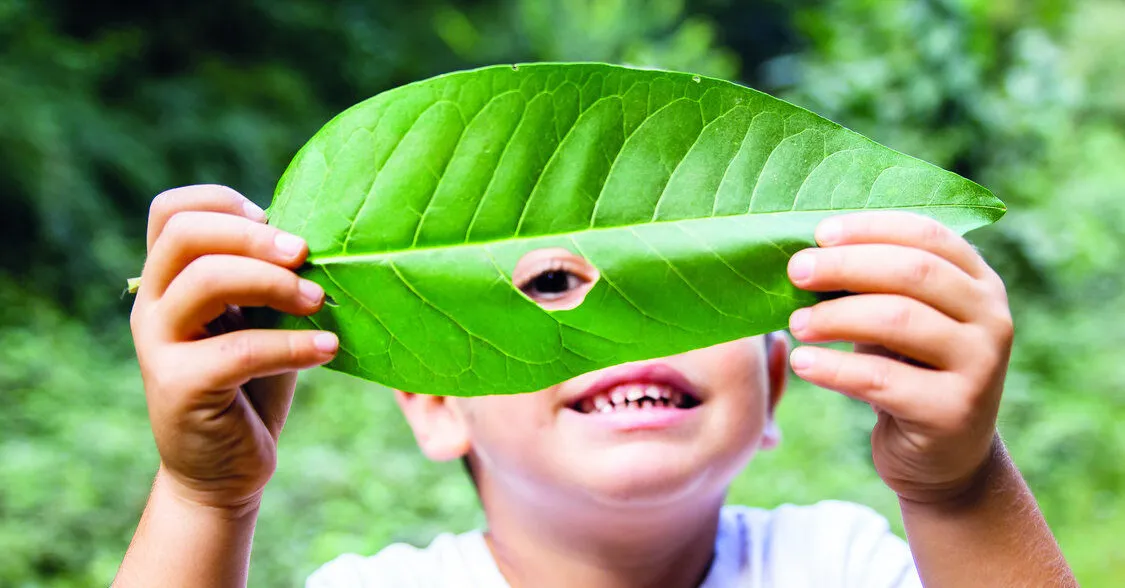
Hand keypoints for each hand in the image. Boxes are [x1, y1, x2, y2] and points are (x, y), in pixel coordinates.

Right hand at [130, 185, 337, 511]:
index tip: (274, 219)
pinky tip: (328, 349)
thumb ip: (267, 280)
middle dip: (254, 236)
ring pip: (206, 280)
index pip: (171, 211)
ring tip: (319, 301)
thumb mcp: (259, 321)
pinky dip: (292, 345)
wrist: (225, 471)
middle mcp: (153, 306)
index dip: (222, 201)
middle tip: (305, 254)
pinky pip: (239, 349)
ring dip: (275, 283)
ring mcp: (158, 345)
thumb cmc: (251, 386)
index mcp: (169, 281)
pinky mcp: (179, 387)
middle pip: (186, 235)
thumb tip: (318, 238)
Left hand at [786, 211, 1013, 504]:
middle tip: (796, 271)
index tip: (820, 233)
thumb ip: (873, 285)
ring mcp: (980, 366)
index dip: (871, 228)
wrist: (943, 458)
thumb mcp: (899, 320)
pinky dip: (833, 368)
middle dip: (846, 266)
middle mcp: (991, 318)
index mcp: (979, 283)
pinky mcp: (954, 412)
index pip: (928, 235)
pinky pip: (882, 379)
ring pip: (899, 321)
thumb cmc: (908, 372)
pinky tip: (802, 363)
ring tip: (794, 324)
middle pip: (913, 272)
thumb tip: (806, 254)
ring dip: (835, 316)